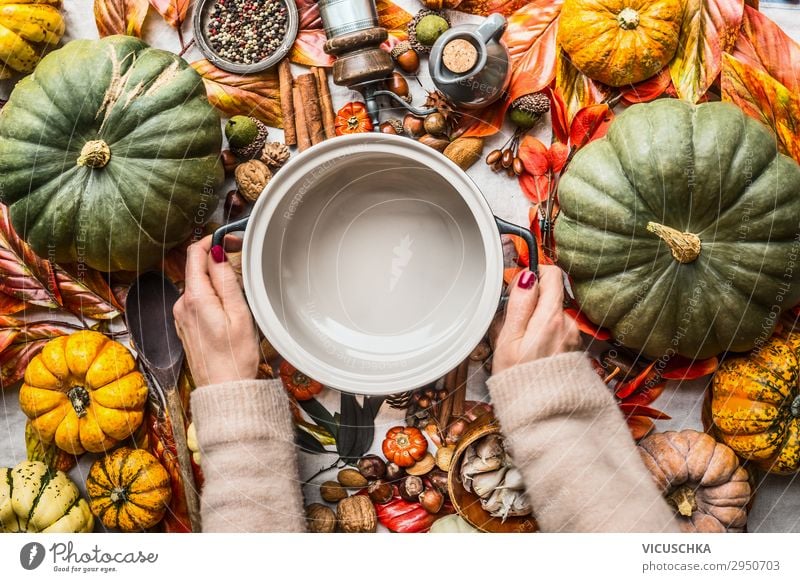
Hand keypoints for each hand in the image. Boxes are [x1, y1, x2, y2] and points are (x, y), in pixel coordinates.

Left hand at [173, 235, 259, 386]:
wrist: (224, 390)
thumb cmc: (236, 357)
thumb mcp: (239, 314)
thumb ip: (226, 280)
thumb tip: (216, 253)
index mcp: (195, 298)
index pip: (195, 254)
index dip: (211, 240)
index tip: (228, 238)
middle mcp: (182, 305)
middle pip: (197, 270)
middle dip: (216, 260)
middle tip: (240, 261)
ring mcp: (182, 317)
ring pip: (198, 286)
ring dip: (215, 281)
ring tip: (239, 289)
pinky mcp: (186, 328)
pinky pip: (197, 302)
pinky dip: (212, 297)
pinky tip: (228, 308)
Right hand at [492, 265, 581, 374]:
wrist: (542, 414)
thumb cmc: (519, 380)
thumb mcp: (508, 339)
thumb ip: (519, 304)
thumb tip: (527, 277)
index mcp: (551, 318)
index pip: (552, 275)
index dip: (533, 274)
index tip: (518, 286)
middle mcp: (568, 324)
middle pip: (551, 295)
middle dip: (531, 302)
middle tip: (512, 324)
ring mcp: (573, 337)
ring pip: (552, 314)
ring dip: (537, 321)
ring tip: (522, 344)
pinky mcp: (574, 349)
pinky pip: (558, 332)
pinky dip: (545, 336)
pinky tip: (534, 353)